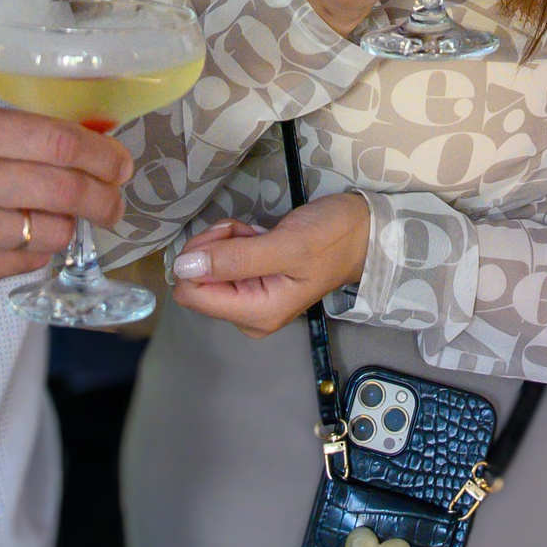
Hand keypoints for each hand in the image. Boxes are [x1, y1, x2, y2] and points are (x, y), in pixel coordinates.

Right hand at [0, 102, 132, 302]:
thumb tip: (76, 142)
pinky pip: (26, 262)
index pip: (59, 142)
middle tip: (116, 198)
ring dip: (71, 226)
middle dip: (105, 196)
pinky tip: (27, 237)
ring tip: (67, 217)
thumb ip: (2, 133)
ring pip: (53, 231)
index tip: (120, 161)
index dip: (103, 154)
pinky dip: (38, 250)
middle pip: (66, 188)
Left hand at [169, 193, 370, 337]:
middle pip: (197, 281)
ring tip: (256, 232)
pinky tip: (257, 235)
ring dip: (225, 240)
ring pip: (207, 267)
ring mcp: (250, 298)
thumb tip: (184, 267)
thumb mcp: (287, 245)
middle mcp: (249, 314)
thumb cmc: (332, 239)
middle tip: (246, 232)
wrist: (362, 232)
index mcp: (257, 314)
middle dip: (215, 248)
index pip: (193, 295)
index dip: (199, 260)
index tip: (227, 238)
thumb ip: (235, 258)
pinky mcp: (253, 282)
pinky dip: (233, 241)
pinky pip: (222, 262)